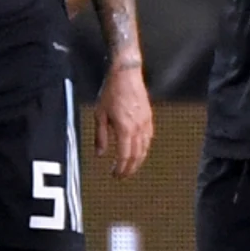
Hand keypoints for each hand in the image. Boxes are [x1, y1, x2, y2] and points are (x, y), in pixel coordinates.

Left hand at [95, 62, 153, 178]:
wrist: (126, 74)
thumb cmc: (111, 92)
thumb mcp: (99, 114)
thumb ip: (100, 136)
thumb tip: (99, 154)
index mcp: (125, 129)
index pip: (124, 156)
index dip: (120, 169)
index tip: (115, 175)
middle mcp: (138, 128)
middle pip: (136, 156)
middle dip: (130, 168)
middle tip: (122, 176)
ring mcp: (146, 123)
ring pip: (145, 149)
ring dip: (138, 161)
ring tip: (130, 167)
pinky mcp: (149, 118)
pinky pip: (149, 138)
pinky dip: (144, 149)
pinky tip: (140, 151)